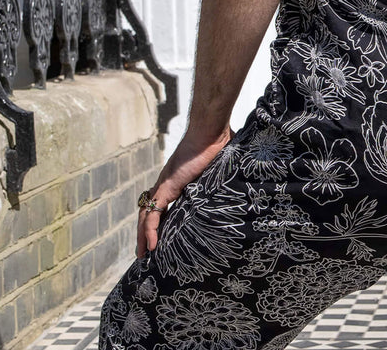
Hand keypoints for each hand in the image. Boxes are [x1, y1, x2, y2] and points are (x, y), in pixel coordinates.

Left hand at [136, 127, 230, 257]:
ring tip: (143, 256)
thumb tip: (243, 167)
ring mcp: (164, 186)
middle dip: (144, 233)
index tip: (158, 235)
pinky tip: (152, 247)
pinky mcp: (166, 188)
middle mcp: (166, 184)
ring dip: (142, 237)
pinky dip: (150, 231)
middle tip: (144, 252)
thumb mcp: (220, 164)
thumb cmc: (216, 140)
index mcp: (177, 180)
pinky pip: (153, 215)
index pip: (162, 203)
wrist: (210, 131)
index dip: (158, 220)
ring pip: (146, 216)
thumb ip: (224, 171)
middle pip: (149, 212)